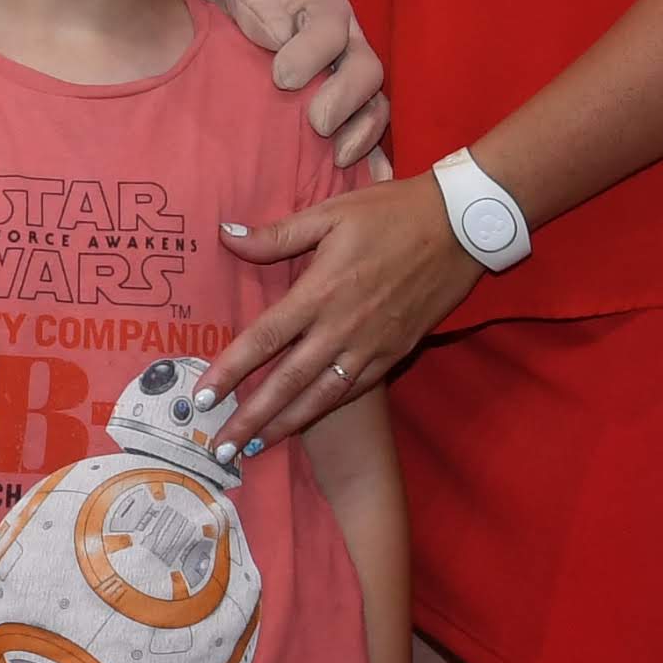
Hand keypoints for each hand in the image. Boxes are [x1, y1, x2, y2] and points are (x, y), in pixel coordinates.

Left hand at [207, 176, 472, 444]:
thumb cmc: (391, 214)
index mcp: (320, 291)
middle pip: (287, 382)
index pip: (265, 339)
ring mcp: (370, 346)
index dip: (230, 370)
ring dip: (285, 425)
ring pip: (320, 397)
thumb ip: (277, 235)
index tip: (202, 397)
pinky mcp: (395, 354)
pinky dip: (325, 410)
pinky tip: (304, 423)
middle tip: (219, 448)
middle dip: (250, 417)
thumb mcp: (330, 213)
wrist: (460, 228)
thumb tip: (225, 235)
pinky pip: (353, 390)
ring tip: (252, 449)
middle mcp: (342, 327)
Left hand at [213, 0, 388, 167]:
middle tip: (317, 122)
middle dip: (345, 97)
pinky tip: (362, 175)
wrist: (242, 27)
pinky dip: (370, 155)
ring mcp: (355, 80)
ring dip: (361, 132)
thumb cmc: (245, 11)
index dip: (311, 52)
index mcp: (325, 10)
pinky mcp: (353, 112)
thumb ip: (255, 7)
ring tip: (338, 156)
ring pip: (376, 105)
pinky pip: (371, 134)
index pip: (331, 27)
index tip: (282, 78)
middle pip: (367, 70)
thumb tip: (279, 35)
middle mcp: (350, 43)